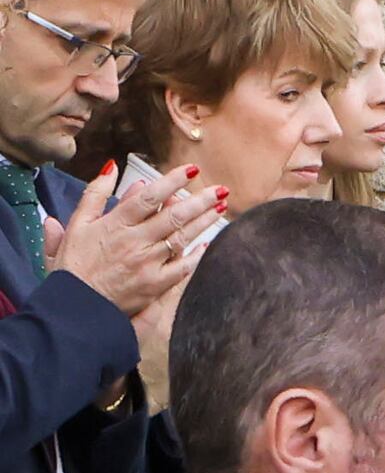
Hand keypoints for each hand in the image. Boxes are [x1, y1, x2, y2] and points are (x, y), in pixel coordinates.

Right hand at [42, 158, 215, 318]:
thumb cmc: (75, 263)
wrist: (76, 304)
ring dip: (204, 222)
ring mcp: (147, 263)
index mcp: (115, 224)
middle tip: (221, 190)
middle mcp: (134, 241)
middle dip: (200, 201)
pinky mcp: (155, 284)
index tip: (191, 171)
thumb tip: (111, 167)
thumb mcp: (76, 223)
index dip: (172, 182)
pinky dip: (197, 255)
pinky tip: (208, 243)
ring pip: (182, 237)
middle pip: (173, 216)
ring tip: (221, 209)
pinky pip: (183, 267)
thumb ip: (94, 194)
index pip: (149, 197)